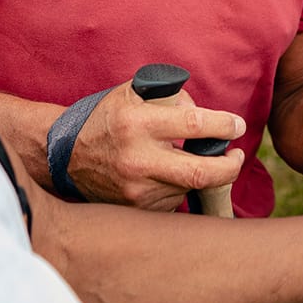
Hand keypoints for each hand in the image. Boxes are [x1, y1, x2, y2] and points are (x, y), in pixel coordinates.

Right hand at [66, 80, 245, 210]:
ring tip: (193, 160)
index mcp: (138, 123)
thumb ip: (170, 97)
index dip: (224, 125)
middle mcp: (138, 159)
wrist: (65, 156)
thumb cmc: (107, 118)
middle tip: (237, 157)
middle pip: (201, 172)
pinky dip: (180, 188)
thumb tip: (206, 114)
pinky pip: (173, 201)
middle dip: (230, 166)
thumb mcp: (133, 93)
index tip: (236, 126)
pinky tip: (170, 177)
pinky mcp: (136, 209)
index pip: (195, 125)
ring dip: (200, 175)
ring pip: (189, 186)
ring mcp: (137, 190)